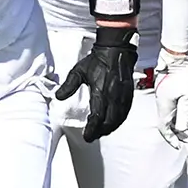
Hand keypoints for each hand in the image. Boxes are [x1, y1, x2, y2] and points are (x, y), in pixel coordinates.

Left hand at [55, 23, 136, 140]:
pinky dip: (119, 121)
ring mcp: (122, 97)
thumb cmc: (98, 60)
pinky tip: (114, 122)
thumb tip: (58, 96)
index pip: (97, 116)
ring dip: (110, 128)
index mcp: (101, 91)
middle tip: (92, 136)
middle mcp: (113, 97)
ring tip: (101, 131)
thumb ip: (69, 85)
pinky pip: (125, 113)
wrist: (116, 50)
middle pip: (109, 122)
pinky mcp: (128, 95)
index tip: (87, 136)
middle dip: (100, 131)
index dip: (92, 129)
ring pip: (118, 119)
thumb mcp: (79, 71)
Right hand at [156, 50, 187, 141]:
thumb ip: (184, 114)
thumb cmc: (182, 76)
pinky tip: (187, 115)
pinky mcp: (166, 93)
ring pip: (170, 116)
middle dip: (177, 133)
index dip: (171, 138)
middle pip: (167, 124)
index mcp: (165, 107)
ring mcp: (163, 98)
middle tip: (186, 139)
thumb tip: (181, 129)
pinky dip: (178, 115)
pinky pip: (171, 109)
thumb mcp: (187, 97)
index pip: (165, 129)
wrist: (175, 59)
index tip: (178, 145)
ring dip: (178, 124)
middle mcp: (162, 104)